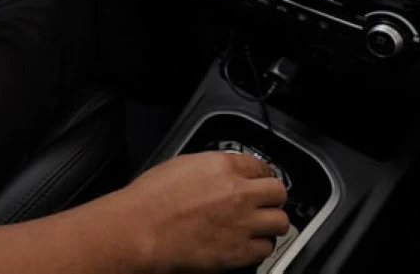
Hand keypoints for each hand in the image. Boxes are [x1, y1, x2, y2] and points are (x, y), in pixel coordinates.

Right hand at [108, 151, 289, 272]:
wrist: (140, 231)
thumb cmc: (150, 200)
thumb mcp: (180, 166)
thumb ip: (211, 169)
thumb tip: (222, 174)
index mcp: (222, 167)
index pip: (260, 166)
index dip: (260, 175)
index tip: (258, 181)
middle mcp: (238, 193)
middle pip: (277, 192)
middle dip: (271, 198)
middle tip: (263, 203)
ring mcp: (242, 224)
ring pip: (280, 222)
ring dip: (270, 223)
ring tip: (258, 226)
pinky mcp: (239, 252)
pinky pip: (266, 249)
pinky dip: (259, 247)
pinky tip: (247, 244)